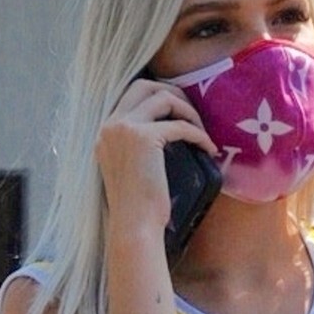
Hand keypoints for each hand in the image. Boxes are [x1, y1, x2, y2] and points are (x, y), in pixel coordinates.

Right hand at [96, 78, 219, 236]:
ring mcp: (124, 128)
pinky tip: (209, 148)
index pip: (131, 96)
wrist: (134, 228)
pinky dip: (198, 134)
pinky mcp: (144, 138)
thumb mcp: (131, 168)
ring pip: (163, 97)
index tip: (178, 112)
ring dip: (188, 110)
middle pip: (144, 85)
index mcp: (105, 131)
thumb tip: (166, 130)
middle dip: (172, 92)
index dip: (158, 97)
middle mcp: (110, 124)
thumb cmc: (137, 208)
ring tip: (202, 131)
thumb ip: (137, 146)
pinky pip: (179, 125)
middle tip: (193, 112)